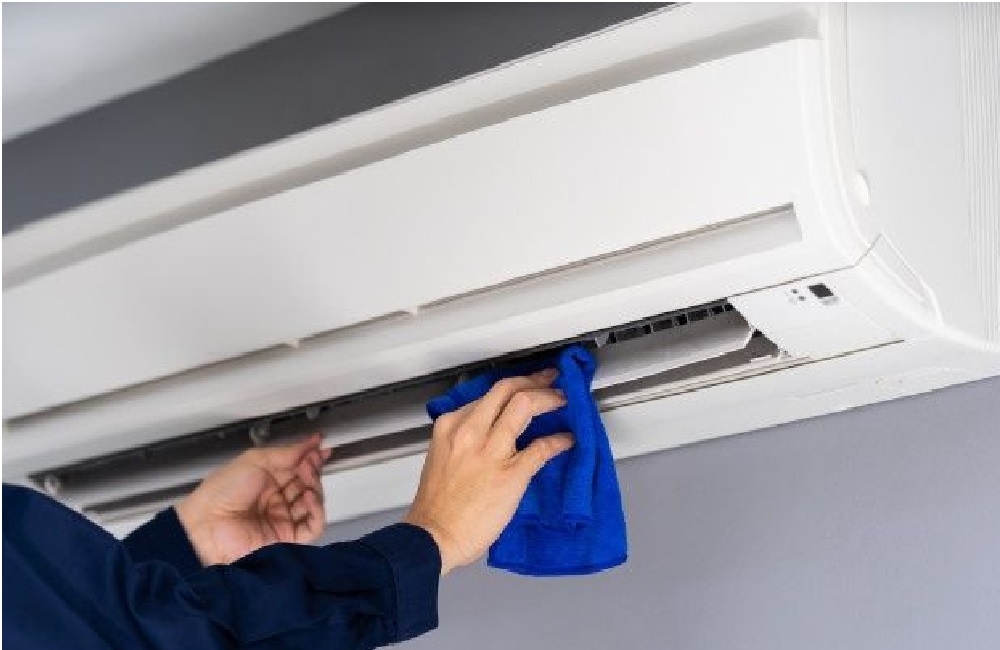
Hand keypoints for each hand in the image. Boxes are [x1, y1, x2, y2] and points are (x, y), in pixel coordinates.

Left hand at [175, 434, 330, 564]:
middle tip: (310, 462)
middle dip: (313, 471)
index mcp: (267, 480)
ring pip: (314, 503)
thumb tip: (311, 443)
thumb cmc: (221, 492)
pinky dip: (317, 511)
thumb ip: (287, 453)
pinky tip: (309, 497)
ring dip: (316, 488)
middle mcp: (276, 499)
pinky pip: (313, 526)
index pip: (298, 468)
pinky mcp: (287, 538)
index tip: (320, 448)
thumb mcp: (254, 460)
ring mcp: (282, 519)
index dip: (311, 457)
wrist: (207, 526)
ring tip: (308, 478)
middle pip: (308, 484)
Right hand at [404, 369, 573, 574]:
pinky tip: (566, 440)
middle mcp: (470, 432)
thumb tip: (489, 432)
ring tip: (563, 400)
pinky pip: (541, 447)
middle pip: (507, 389)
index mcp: (450, 426)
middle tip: (550, 379)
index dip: (512, 387)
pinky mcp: (510, 474)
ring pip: (525, 405)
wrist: (432, 537)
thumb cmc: (436, 506)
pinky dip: (558, 441)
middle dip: (534, 380)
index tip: (523, 387)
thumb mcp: (441, 457)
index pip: (486, 394)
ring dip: (549, 399)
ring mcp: (491, 451)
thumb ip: (463, 440)